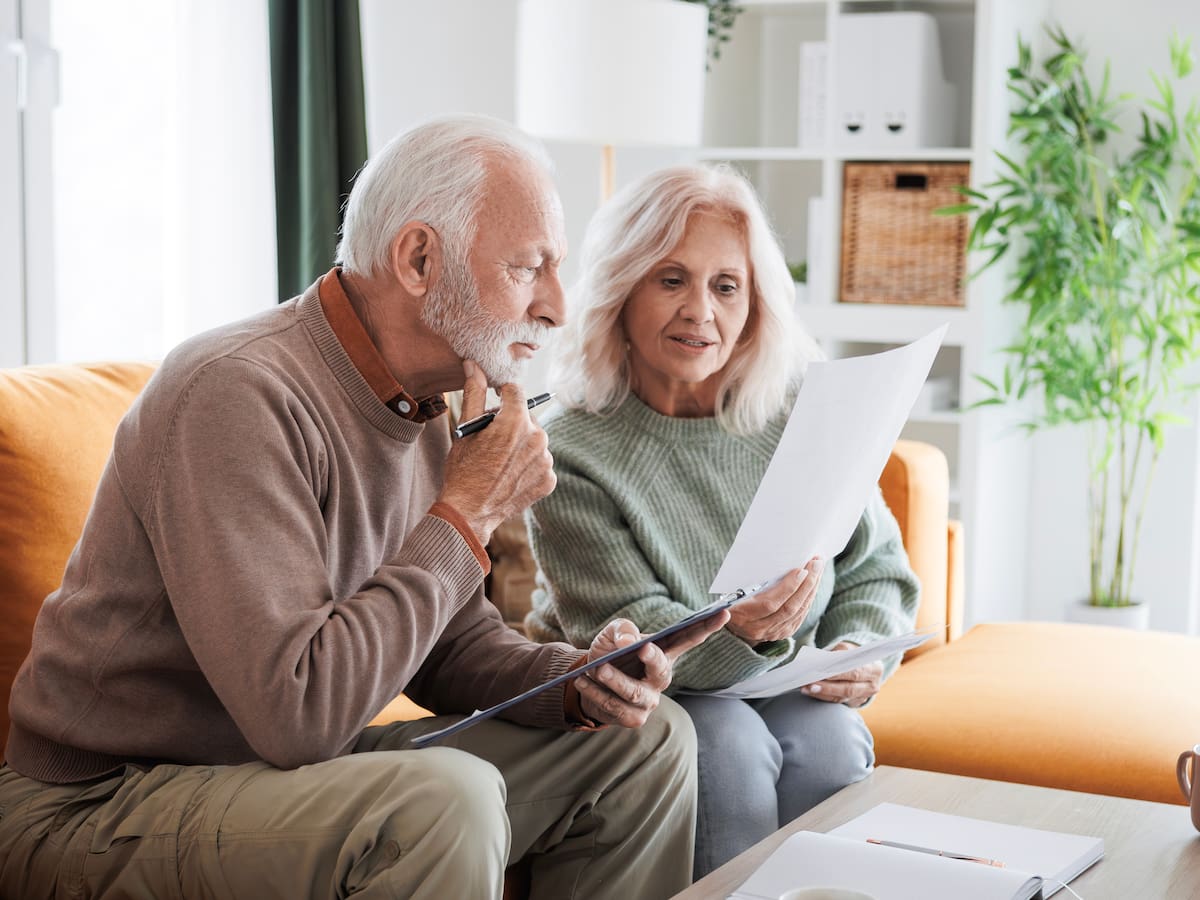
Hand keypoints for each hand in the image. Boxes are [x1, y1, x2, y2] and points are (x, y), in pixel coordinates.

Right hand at [436, 360, 555, 543]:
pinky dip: (528, 467)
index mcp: (516, 421)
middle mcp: (538, 438)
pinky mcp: (549, 480)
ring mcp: (546, 461)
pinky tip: (510, 475)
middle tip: (491, 442)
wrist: (469, 512)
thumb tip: (473, 364)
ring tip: (500, 461)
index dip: (502, 395)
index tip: (493, 405)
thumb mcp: (465, 428)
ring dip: (521, 446)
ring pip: (535, 441)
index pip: (516, 391)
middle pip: (526, 418)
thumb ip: (474, 393)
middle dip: (511, 424)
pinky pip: (541, 464)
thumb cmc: (463, 469)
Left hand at [575, 611, 729, 727]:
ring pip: (634, 693)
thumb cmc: (608, 653)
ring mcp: (650, 700)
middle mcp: (661, 678)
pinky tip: (583, 680)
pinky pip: (615, 708)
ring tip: (597, 668)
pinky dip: (596, 693)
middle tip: (642, 647)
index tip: (724, 612)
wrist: (587, 681)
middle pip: (662, 669)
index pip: (690, 638)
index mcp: (664, 652)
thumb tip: (628, 641)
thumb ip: (622, 630)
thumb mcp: (611, 635)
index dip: (707, 626)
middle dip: (653, 658)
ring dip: (615, 680)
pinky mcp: (634, 718)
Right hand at [725, 558, 823, 644]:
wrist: (731, 624)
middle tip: (817, 563)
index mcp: (743, 616)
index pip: (770, 604)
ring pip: (798, 612)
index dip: (788, 588)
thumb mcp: (732, 591)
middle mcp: (759, 628)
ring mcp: (772, 633)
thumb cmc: (730, 599)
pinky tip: (813, 584)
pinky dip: (808, 598)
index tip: (801, 570)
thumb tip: (771, 563)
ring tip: (818, 569)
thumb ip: (747, 583)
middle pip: (789, 608)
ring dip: (811, 589)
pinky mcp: (782, 633)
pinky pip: (800, 616)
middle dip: (806, 584)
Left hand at [801, 641, 882, 706]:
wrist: (863, 664)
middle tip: (810, 685)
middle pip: (848, 689)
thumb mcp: (847, 648)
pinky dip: (823, 697)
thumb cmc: (852, 654)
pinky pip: (837, 702)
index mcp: (874, 668)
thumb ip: (837, 654)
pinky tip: (811, 692)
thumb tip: (820, 662)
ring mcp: (864, 696)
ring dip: (822, 694)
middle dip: (827, 687)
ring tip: (806, 689)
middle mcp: (872, 685)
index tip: (821, 672)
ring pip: (841, 698)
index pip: (855, 672)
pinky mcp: (855, 703)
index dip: (838, 674)